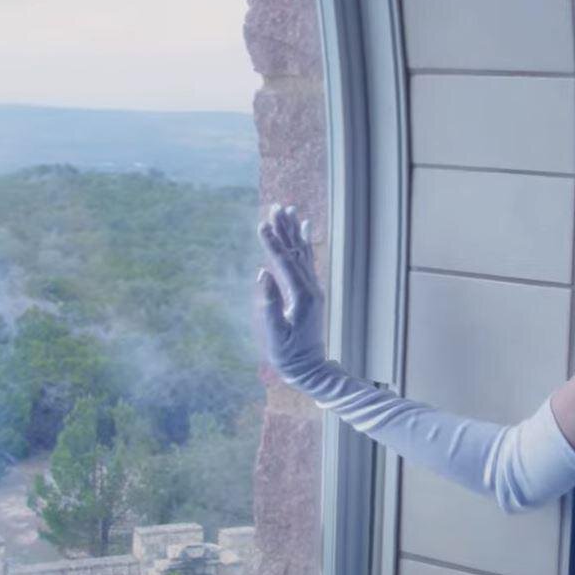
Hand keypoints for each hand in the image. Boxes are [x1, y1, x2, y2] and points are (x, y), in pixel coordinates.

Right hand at [256, 202, 326, 386]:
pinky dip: (304, 243)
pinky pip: (307, 261)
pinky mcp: (311, 291)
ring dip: (294, 231)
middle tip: (276, 206)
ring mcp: (313, 289)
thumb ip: (270, 305)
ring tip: (287, 209)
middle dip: (285, 229)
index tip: (261, 224)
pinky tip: (304, 228)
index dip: (272, 244)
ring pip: (303, 253)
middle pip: (296, 252)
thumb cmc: (288, 356)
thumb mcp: (276, 334)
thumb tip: (262, 274)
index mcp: (302, 297)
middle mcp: (311, 288)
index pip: (285, 263)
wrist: (309, 369)